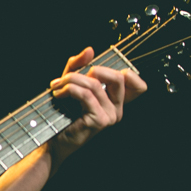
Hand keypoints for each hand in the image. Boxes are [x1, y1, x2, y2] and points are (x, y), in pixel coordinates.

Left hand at [47, 47, 147, 165]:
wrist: (52, 141)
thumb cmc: (62, 113)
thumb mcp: (71, 83)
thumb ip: (79, 65)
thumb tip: (90, 50)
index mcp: (115, 101)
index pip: (139, 85)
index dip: (127, 72)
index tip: (98, 71)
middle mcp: (117, 109)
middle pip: (119, 77)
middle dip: (92, 70)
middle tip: (70, 77)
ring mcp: (111, 116)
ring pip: (95, 84)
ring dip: (72, 80)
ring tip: (57, 86)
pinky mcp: (100, 121)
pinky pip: (86, 95)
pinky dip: (69, 89)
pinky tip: (58, 93)